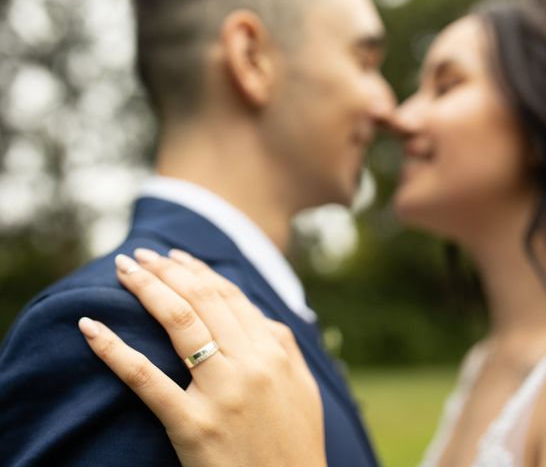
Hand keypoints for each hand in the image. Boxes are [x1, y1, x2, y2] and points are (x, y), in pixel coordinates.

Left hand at [78, 248, 325, 466]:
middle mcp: (250, 363)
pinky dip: (114, 350)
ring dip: (146, 289)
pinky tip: (90, 328)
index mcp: (274, 351)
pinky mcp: (192, 425)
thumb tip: (256, 317)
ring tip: (122, 270)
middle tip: (140, 255)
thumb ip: (284, 346)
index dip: (198, 271)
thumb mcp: (302, 387)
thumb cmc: (295, 443)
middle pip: (202, 300)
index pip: (229, 297)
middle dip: (167, 270)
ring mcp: (221, 393)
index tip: (174, 257)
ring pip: (178, 323)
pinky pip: (145, 379)